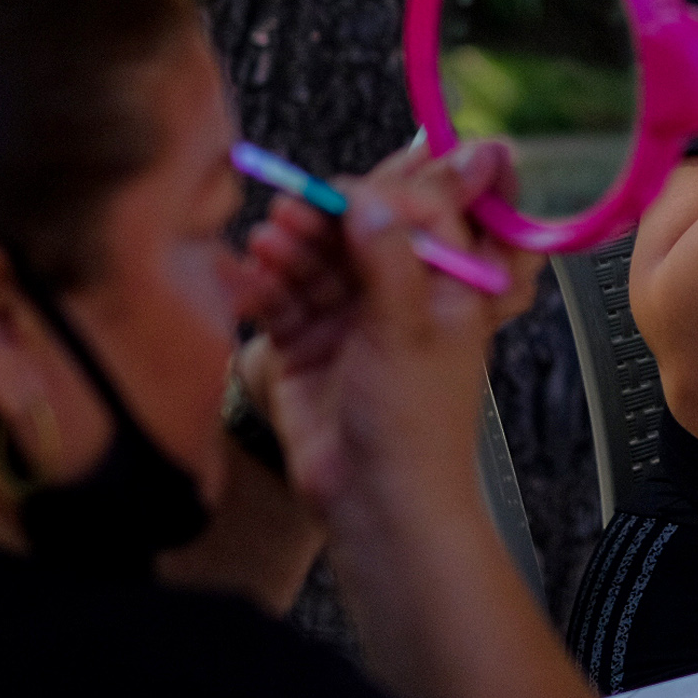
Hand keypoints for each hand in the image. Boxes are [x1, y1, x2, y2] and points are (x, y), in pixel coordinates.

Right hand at [241, 141, 542, 513]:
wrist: (377, 505)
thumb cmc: (416, 425)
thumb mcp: (410, 330)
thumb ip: (389, 259)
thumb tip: (372, 198)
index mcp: (446, 287)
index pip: (421, 218)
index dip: (384, 199)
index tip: (348, 192)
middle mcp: (398, 298)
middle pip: (359, 236)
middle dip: (326, 219)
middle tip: (292, 205)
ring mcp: (349, 322)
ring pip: (317, 265)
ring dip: (292, 247)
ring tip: (268, 237)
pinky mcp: (306, 349)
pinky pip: (283, 303)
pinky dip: (267, 285)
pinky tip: (250, 270)